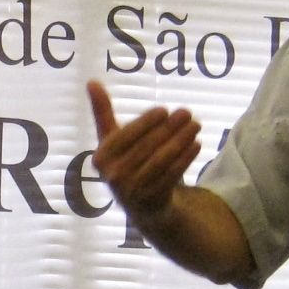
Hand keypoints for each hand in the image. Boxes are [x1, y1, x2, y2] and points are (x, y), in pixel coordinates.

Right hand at [87, 80, 201, 223]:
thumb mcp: (111, 140)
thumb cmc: (126, 163)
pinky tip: (196, 144)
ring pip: (161, 159)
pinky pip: (172, 175)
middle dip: (169, 128)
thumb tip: (91, 81)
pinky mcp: (153, 199)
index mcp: (101, 158)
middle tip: (187, 112)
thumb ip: (102, 112)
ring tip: (196, 124)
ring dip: (181, 140)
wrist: (141, 207)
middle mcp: (114, 176)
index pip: (126, 135)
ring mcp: (133, 191)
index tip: (164, 110)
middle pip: (146, 146)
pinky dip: (185, 158)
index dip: (146, 122)